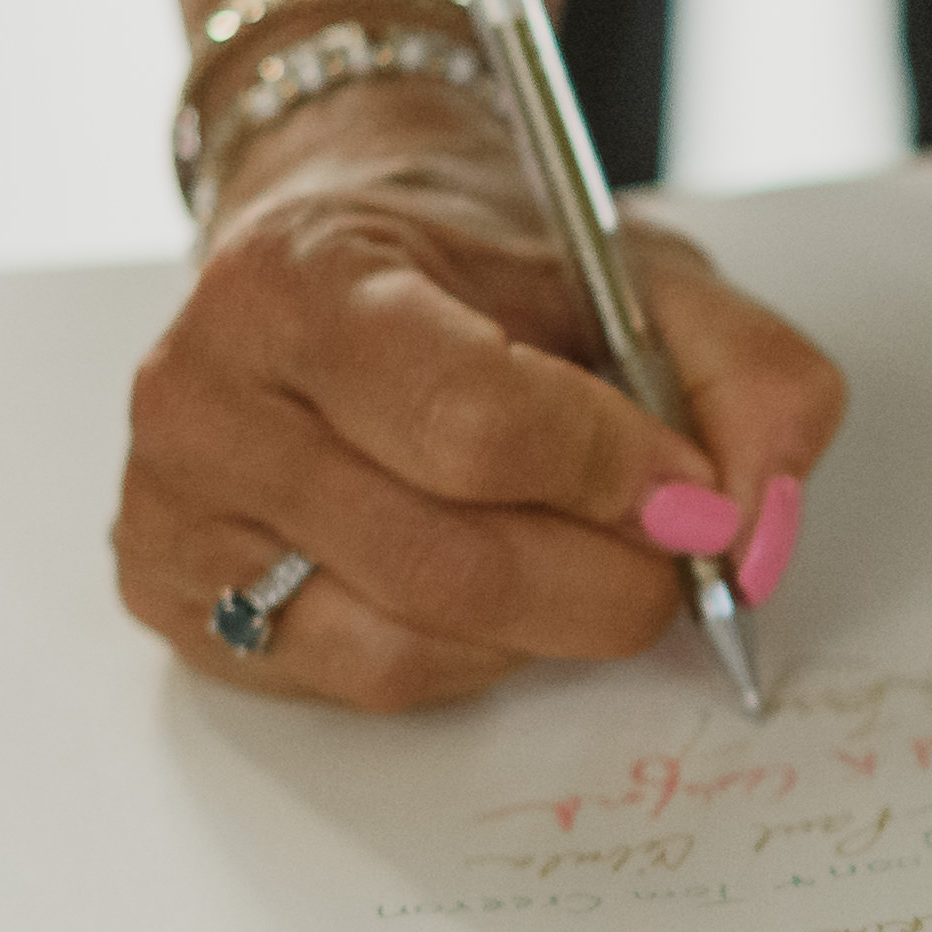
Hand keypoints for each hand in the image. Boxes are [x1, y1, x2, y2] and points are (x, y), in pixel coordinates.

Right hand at [114, 79, 848, 709]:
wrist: (336, 251)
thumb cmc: (477, 269)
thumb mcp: (637, 272)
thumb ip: (746, 376)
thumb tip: (757, 530)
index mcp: (300, 279)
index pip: (471, 423)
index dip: (611, 476)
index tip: (691, 491)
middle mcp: (205, 396)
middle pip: (446, 561)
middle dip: (602, 580)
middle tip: (671, 556)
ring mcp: (173, 510)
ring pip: (409, 643)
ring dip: (544, 629)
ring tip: (582, 558)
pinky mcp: (177, 601)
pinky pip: (365, 681)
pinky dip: (470, 657)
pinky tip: (489, 588)